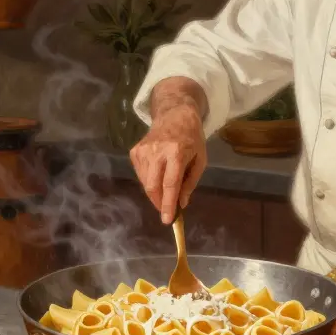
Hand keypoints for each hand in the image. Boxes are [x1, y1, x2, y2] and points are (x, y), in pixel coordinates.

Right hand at [129, 106, 206, 223]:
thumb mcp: (200, 159)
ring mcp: (143, 150)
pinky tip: (158, 175)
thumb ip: (191, 182)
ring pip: (145, 183)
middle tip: (167, 211)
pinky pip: (141, 175)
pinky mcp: (135, 151)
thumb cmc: (192, 137)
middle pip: (153, 186)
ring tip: (166, 190)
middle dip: (159, 203)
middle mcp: (157, 151)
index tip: (168, 220)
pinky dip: (149, 181)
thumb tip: (181, 203)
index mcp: (177, 152)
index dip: (168, 204)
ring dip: (155, 193)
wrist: (174, 114)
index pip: (170, 183)